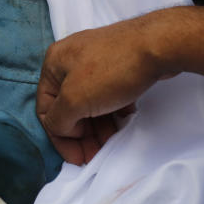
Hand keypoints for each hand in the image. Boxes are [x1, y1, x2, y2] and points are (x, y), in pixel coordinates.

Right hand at [36, 12, 175, 164]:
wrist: (156, 45)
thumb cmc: (113, 68)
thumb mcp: (75, 99)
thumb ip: (59, 119)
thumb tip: (60, 128)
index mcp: (54, 63)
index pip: (46, 108)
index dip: (60, 136)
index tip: (78, 157)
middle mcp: (71, 60)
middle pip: (69, 107)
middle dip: (81, 135)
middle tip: (95, 154)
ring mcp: (95, 61)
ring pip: (89, 102)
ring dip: (98, 127)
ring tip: (111, 142)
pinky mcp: (116, 65)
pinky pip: (107, 94)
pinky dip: (112, 111)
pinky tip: (123, 120)